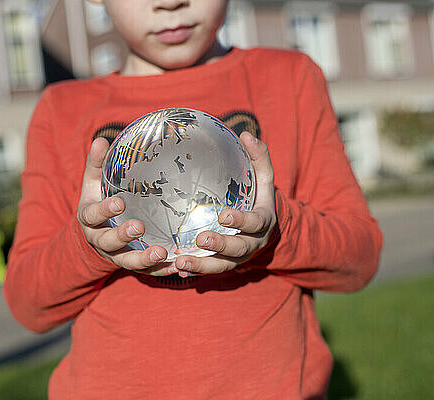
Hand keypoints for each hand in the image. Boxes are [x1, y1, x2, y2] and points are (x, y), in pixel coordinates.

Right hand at [76, 138, 174, 275]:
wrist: (96, 235)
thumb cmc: (100, 201)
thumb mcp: (94, 184)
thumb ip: (97, 164)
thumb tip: (102, 140)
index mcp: (89, 218)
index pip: (92, 215)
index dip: (103, 210)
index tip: (118, 202)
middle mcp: (100, 240)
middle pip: (108, 241)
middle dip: (122, 235)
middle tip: (138, 227)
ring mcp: (116, 255)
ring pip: (127, 261)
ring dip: (143, 259)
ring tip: (161, 253)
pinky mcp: (131, 265)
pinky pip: (146, 272)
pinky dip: (160, 271)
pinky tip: (176, 267)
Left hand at [174, 132, 276, 277]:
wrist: (264, 231)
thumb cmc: (258, 198)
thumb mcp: (263, 179)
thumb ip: (259, 158)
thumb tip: (247, 134)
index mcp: (262, 222)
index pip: (254, 223)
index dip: (240, 221)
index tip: (224, 215)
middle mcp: (251, 244)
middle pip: (237, 249)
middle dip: (220, 245)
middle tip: (201, 238)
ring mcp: (237, 258)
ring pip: (221, 266)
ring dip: (202, 264)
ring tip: (182, 261)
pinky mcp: (223, 265)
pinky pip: (209, 271)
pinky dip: (195, 271)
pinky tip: (177, 268)